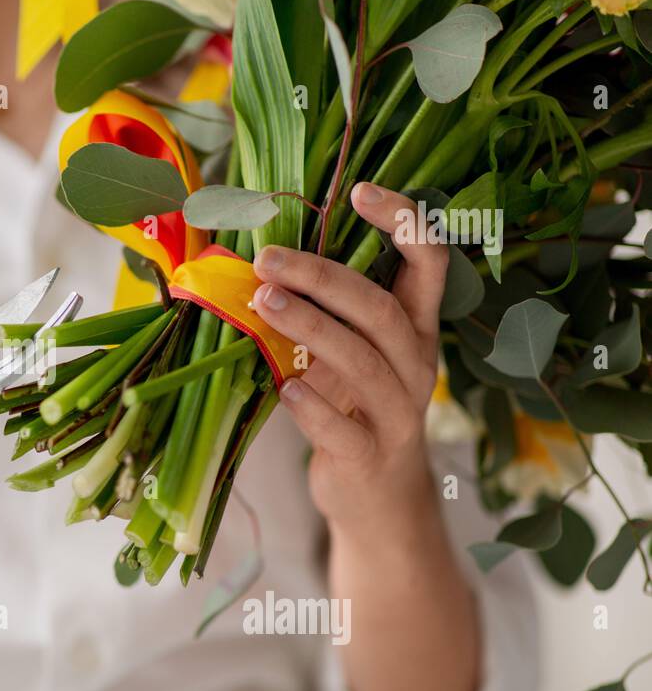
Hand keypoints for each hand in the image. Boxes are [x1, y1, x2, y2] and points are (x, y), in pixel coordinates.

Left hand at [250, 182, 447, 533]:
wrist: (379, 500)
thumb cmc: (354, 411)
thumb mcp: (348, 356)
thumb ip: (324, 314)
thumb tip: (261, 261)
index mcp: (414, 330)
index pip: (428, 263)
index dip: (403, 222)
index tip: (360, 190)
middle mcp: (415, 365)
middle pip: (380, 310)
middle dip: (324, 277)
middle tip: (268, 257)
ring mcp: (398, 415)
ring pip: (362, 363)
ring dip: (310, 327)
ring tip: (263, 302)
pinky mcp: (371, 457)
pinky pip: (344, 428)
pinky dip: (313, 407)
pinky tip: (284, 388)